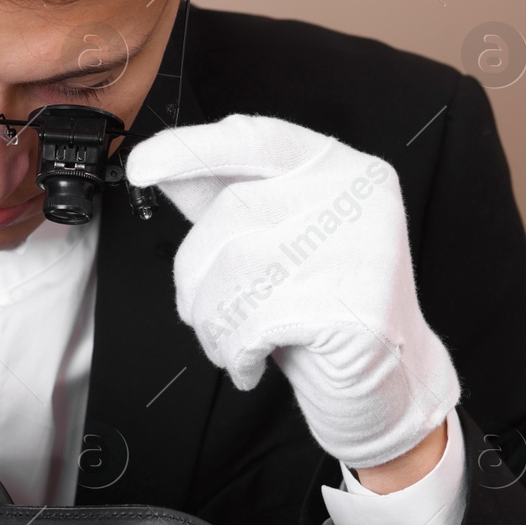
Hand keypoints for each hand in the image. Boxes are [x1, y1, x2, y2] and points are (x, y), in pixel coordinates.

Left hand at [124, 114, 459, 469]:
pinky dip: (236, 351)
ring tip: (231, 342)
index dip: (189, 148)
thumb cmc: (321, 308)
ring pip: (235, 269)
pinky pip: (254, 321)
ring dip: (212, 320)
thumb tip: (159, 163)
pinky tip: (251, 362)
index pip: (253, 139)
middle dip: (196, 272)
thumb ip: (222, 198)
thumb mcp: (269, 242)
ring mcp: (361, 248)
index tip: (141, 166)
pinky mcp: (355, 307)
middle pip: (231, 213)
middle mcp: (355, 197)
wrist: (384, 384)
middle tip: (202, 311)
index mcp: (336, 169)